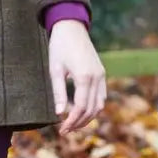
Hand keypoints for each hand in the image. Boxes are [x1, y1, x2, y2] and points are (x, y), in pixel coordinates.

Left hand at [48, 20, 105, 135]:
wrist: (71, 27)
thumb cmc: (60, 46)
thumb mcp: (55, 69)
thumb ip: (58, 92)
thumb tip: (59, 113)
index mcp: (84, 76)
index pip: (81, 107)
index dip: (72, 121)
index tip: (61, 129)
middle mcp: (97, 77)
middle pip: (91, 109)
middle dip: (79, 123)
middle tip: (65, 131)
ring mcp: (101, 75)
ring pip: (99, 105)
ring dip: (88, 117)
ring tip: (73, 124)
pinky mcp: (101, 73)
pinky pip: (101, 96)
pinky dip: (94, 107)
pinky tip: (82, 112)